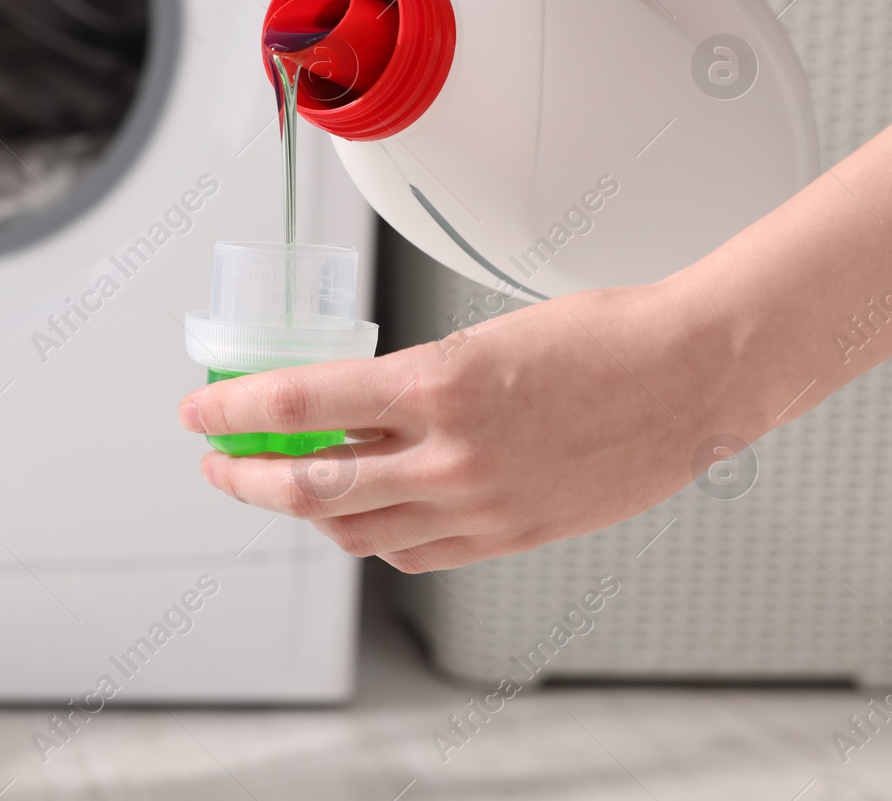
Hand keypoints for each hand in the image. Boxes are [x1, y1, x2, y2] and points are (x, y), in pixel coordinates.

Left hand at [179, 278, 764, 571]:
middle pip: (309, 485)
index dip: (233, 411)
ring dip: (303, 510)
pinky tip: (361, 516)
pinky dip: (372, 537)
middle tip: (216, 465)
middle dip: (245, 478)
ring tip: (281, 489)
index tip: (200, 412)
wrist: (691, 377)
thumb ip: (408, 385)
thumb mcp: (479, 339)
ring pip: (354, 528)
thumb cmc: (599, 338)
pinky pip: (414, 553)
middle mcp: (449, 452)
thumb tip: (343, 408)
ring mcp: (480, 503)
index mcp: (436, 382)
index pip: (298, 403)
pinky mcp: (510, 536)